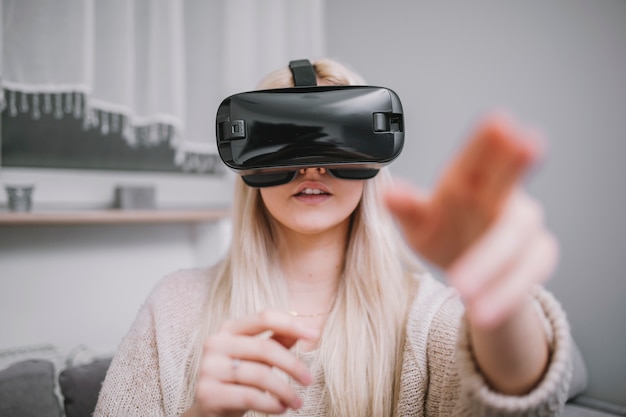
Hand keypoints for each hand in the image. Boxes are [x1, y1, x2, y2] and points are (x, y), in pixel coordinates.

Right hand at [193, 310, 318, 416]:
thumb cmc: (240, 380)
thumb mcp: (259, 357)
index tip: (314, 335)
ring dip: (285, 390)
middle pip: (265, 348)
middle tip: (309, 380)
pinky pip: (249, 396)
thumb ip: (278, 340)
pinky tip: (280, 408)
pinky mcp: (207, 392)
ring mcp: (209, 367)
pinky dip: (270, 403)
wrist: (212, 410)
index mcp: (229, 328)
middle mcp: (216, 343)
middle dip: (293, 365)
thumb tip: (307, 328)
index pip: (264, 317)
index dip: (291, 324)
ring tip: (296, 402)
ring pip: (259, 374)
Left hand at [385, 113, 557, 327]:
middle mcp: (499, 197)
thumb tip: (387, 194)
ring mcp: (522, 225)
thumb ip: (408, 208)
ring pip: (517, 234)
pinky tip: (484, 308)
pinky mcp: (537, 255)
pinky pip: (528, 271)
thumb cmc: (444, 233)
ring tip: (461, 287)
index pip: (477, 158)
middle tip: (527, 142)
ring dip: (492, 259)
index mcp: (467, 182)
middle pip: (510, 179)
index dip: (488, 142)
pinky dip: (506, 290)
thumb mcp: (419, 222)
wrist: (470, 274)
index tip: (499, 122)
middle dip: (516, 162)